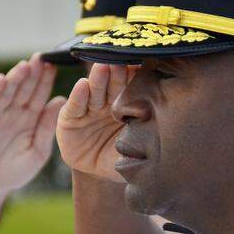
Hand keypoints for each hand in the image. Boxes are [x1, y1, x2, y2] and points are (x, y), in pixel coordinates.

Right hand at [0, 54, 63, 197]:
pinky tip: (1, 80)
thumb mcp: (38, 149)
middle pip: (23, 90)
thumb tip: (61, 101)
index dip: (46, 81)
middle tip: (43, 58)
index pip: (39, 96)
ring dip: (15, 79)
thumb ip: (47, 126)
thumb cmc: (15, 171)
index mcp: (28, 119)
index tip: (56, 66)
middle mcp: (11, 114)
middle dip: (32, 74)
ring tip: (26, 65)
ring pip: (6, 93)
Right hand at [56, 63, 134, 181]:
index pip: (133, 91)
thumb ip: (144, 145)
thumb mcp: (134, 155)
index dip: (137, 80)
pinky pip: (75, 106)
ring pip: (95, 91)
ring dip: (98, 79)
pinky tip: (82, 85)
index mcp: (129, 108)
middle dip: (118, 72)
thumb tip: (164, 144)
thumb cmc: (119, 158)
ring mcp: (89, 108)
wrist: (93, 171)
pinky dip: (78, 96)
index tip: (144, 68)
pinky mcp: (70, 117)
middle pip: (114, 85)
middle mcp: (109, 103)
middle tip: (122, 61)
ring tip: (102, 67)